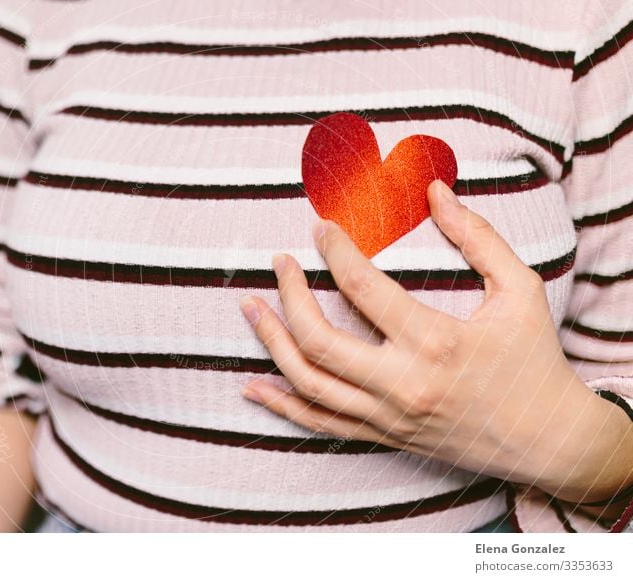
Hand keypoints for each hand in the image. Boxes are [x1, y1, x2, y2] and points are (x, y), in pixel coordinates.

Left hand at [239, 180, 632, 503]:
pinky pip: (320, 424)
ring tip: (249, 308)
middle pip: (320, 340)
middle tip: (278, 262)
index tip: (320, 229)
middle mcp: (404, 384)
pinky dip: (281, 406)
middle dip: (288, 295)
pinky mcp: (384, 436)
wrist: (548, 441)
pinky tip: (252, 387)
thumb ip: (478, 237)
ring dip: (271, 343)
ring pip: (309, 384)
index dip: (334, 251)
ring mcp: (388, 416)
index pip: (364, 288)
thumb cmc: (534, 360)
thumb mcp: (520, 291)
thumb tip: (435, 190)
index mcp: (437, 343)